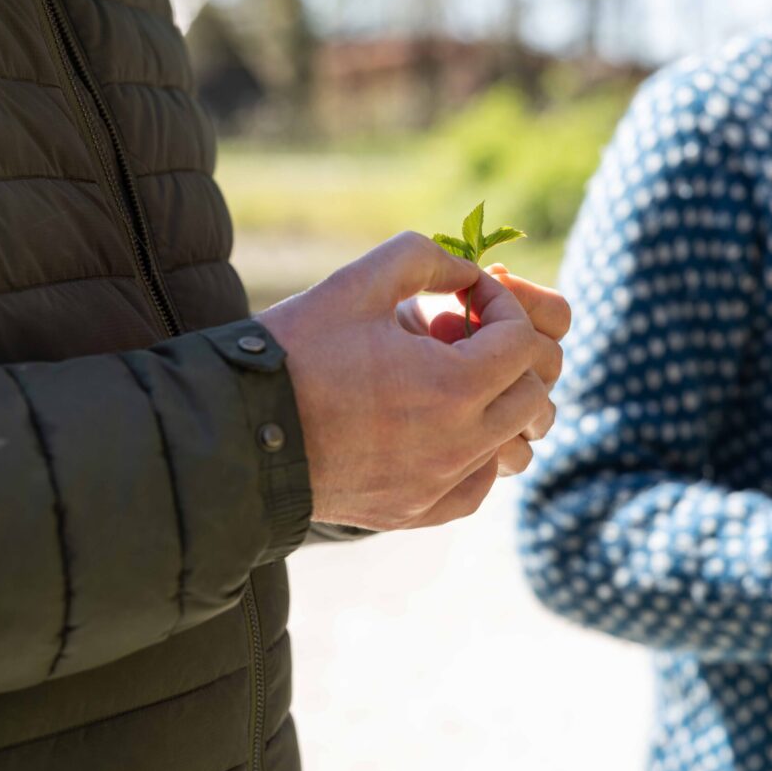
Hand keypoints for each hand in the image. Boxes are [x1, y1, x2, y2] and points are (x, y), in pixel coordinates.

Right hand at [258, 233, 551, 530]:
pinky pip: (478, 485)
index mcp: (453, 386)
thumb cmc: (293, 354)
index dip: (501, 305)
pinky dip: (474, 453)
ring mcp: (438, 485)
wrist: (236, 435)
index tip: (464, 295)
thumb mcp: (355, 283)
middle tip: (461, 333)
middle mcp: (458, 444)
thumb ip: (423, 258)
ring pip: (515, 446)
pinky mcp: (416, 512)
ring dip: (499, 406)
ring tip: (453, 379)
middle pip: (534, 396)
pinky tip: (434, 424)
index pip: (524, 341)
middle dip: (511, 354)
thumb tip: (469, 272)